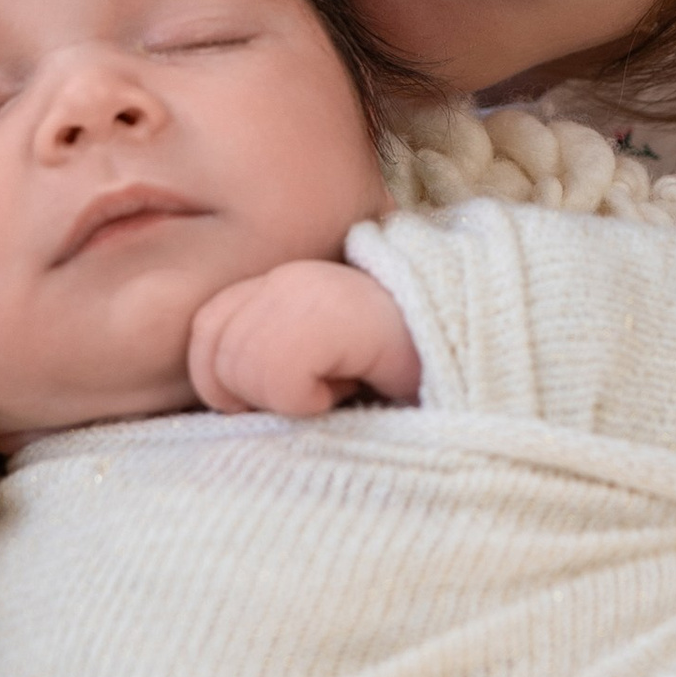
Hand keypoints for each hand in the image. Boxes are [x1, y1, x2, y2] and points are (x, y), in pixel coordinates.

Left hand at [186, 261, 422, 416]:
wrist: (471, 353)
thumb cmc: (391, 380)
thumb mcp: (315, 369)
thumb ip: (261, 366)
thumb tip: (216, 401)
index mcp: (280, 285)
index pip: (204, 332)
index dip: (227, 381)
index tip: (291, 390)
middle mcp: (288, 275)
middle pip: (213, 354)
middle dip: (257, 394)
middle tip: (321, 389)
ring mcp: (308, 288)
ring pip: (239, 370)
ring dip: (288, 399)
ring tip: (340, 383)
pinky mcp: (332, 312)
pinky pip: (279, 377)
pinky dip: (309, 400)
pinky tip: (349, 386)